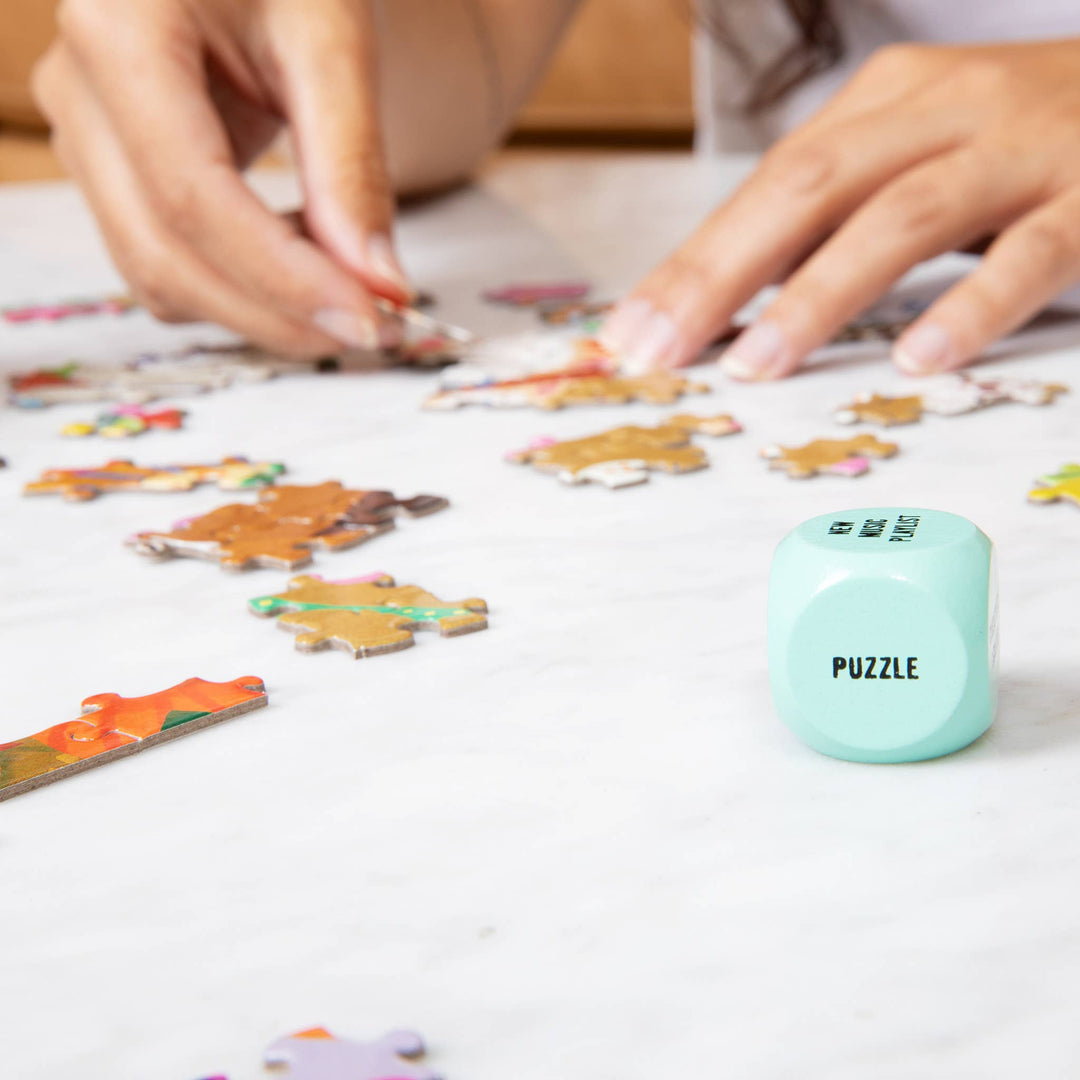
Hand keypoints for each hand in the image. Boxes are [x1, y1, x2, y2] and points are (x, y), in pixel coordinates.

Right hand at [34, 0, 411, 355]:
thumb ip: (351, 165)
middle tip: (380, 332)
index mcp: (117, 28)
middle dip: (279, 314)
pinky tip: (310, 263)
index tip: (373, 321)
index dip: (286, 280)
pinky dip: (243, 284)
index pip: (194, 199)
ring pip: (161, 274)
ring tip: (354, 292)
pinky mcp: (110, 168)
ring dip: (262, 308)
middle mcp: (77, 90)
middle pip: (166, 256)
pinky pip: (168, 259)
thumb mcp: (331, 38)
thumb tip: (380, 286)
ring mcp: (82, 134)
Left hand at [601, 40, 1079, 378]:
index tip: (630, 333)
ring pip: (903, 218)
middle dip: (722, 275)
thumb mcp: (917, 154)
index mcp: (887, 104)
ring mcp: (1022, 150)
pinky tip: (917, 359)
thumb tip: (730, 293)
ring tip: (756, 365)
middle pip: (808, 191)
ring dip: (819, 295)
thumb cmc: (1025, 138)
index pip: (766, 186)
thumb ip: (835, 213)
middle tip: (662, 351)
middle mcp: (944, 112)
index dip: (693, 262)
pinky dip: (970, 307)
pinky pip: (1030, 255)